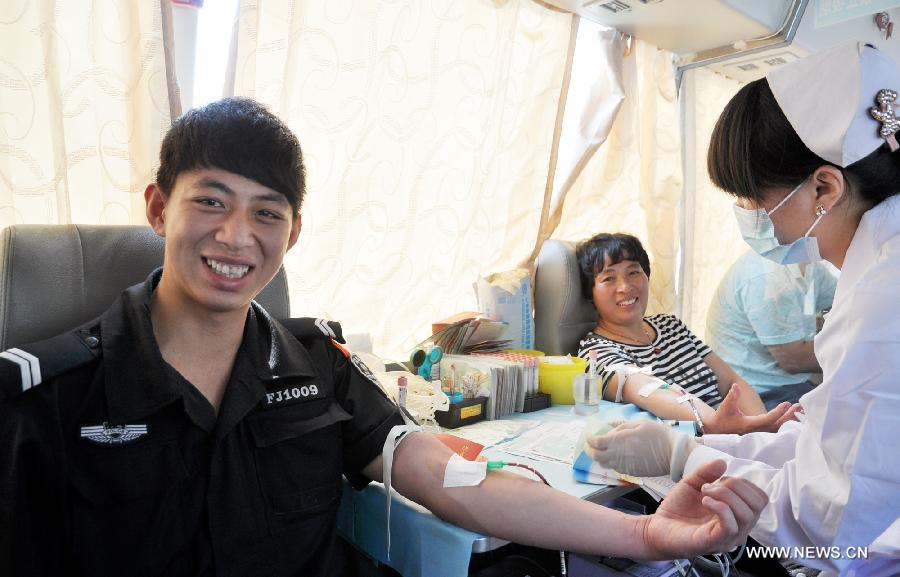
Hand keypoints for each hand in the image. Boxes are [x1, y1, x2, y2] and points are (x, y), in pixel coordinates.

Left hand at [585, 421, 695, 477]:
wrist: (673, 453)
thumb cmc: (657, 434)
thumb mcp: (638, 423)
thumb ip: (619, 425)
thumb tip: (607, 427)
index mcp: (618, 441)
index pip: (595, 442)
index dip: (589, 438)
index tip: (589, 434)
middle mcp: (617, 455)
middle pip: (595, 456)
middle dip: (589, 449)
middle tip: (590, 444)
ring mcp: (623, 466)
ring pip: (603, 464)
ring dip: (599, 456)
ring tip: (601, 449)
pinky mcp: (630, 472)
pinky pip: (614, 468)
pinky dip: (610, 462)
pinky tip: (615, 455)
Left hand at [641, 460, 766, 558]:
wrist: (657, 527)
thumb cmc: (678, 509)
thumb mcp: (693, 483)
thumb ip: (707, 472)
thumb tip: (723, 462)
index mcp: (737, 514)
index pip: (759, 498)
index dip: (743, 483)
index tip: (719, 480)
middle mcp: (738, 528)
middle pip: (757, 504)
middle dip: (736, 487)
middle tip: (711, 486)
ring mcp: (728, 537)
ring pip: (747, 515)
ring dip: (726, 495)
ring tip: (705, 493)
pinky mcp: (715, 543)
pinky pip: (731, 526)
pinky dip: (720, 507)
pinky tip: (705, 501)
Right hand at [705, 383, 801, 433]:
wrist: (717, 430)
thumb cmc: (722, 418)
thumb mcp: (726, 406)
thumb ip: (732, 396)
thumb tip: (736, 386)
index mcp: (749, 425)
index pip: (767, 420)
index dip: (778, 412)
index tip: (786, 403)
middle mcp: (756, 431)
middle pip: (777, 426)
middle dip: (788, 416)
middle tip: (798, 406)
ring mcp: (759, 434)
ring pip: (778, 429)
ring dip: (789, 420)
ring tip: (799, 411)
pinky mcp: (761, 433)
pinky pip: (776, 430)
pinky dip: (785, 424)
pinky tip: (793, 417)